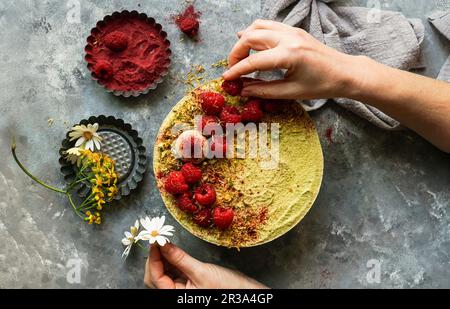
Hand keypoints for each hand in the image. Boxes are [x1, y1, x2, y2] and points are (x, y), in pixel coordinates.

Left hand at [144, 243, 267, 288]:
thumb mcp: (200, 271)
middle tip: (159, 239)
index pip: (155, 277)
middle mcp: (173, 293)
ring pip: (162, 272)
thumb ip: (180, 258)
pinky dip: (170, 259)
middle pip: (154, 275)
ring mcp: (178, 288)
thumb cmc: (225, 288)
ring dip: (162, 256)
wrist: (242, 292)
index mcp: (174, 296)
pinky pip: (172, 270)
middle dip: (155, 257)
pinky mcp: (185, 282)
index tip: (155, 240)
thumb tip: (163, 244)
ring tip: (165, 241)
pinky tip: (172, 248)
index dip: (153, 258)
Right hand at [223, 19, 364, 99]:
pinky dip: (255, 32)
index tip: (226, 79)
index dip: (236, 70)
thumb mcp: (291, 92)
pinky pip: (268, 25)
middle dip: (236, 52)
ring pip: (258, 26)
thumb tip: (243, 90)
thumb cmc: (322, 85)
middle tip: (232, 69)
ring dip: (244, 39)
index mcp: (289, 55)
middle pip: (250, 37)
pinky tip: (250, 42)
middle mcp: (288, 38)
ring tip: (239, 56)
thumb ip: (264, 90)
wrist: (345, 73)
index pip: (253, 61)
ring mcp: (292, 31)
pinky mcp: (294, 30)